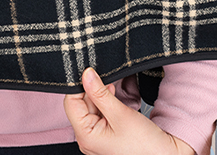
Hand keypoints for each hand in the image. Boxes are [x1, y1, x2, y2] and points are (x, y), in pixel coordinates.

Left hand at [64, 68, 194, 154]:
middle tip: (103, 77)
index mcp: (85, 136)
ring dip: (98, 94)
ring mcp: (95, 136)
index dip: (78, 85)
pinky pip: (98, 112)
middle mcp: (86, 138)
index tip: (89, 71)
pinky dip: (104, 102)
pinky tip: (113, 96)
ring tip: (111, 88)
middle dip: (90, 89)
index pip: (71, 103)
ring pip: (89, 106)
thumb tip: (86, 74)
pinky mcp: (104, 133)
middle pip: (79, 104)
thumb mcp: (120, 113)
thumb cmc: (145, 144)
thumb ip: (100, 92)